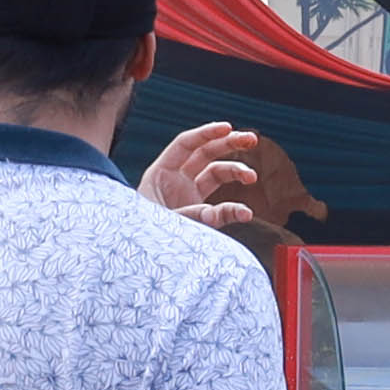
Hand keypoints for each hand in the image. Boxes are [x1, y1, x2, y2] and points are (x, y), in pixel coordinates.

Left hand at [138, 123, 308, 243]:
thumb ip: (195, 215)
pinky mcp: (198, 214)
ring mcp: (188, 196)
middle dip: (229, 144)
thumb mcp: (165, 222)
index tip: (228, 127)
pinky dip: (234, 209)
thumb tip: (225, 214)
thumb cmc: (143, 238)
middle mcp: (175, 181)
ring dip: (236, 171)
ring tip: (252, 176)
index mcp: (160, 174)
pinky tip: (245, 213)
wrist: (138, 262)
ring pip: (216, 174)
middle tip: (252, 139)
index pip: (185, 145)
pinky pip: (221, 207)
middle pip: (206, 153)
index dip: (206, 133)